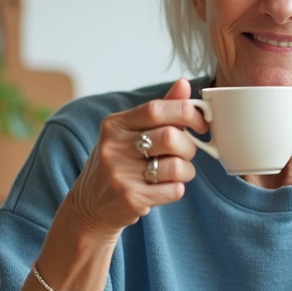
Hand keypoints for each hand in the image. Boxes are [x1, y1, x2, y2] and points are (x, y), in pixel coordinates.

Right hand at [66, 79, 208, 237]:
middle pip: (170, 137)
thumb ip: (159, 111)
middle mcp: (114, 147)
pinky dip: (176, 189)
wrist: (90, 206)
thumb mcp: (129, 133)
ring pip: (176, 166)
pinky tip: (163, 189)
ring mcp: (120, 174)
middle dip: (189, 147)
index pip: (156, 109)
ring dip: (186, 171)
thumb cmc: (118, 164)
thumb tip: (184, 84)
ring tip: (174, 174)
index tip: (201, 124)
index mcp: (115, 125)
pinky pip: (174, 190)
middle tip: (186, 153)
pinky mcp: (130, 198)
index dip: (186, 113)